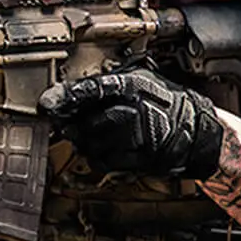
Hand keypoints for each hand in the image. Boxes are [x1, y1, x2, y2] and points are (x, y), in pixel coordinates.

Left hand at [38, 69, 223, 178]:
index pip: (91, 89)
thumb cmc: (164, 102)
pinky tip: (104, 148)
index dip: (65, 97)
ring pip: (91, 143)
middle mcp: (133, 110)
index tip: (47, 103)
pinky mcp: (137, 158)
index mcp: (132, 85)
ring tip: (91, 134)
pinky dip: (97, 157)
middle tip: (66, 122)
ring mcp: (136, 136)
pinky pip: (103, 161)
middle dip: (72, 124)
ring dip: (84, 141)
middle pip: (85, 122)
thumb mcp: (139, 80)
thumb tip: (70, 92)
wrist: (194, 130)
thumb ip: (108, 85)